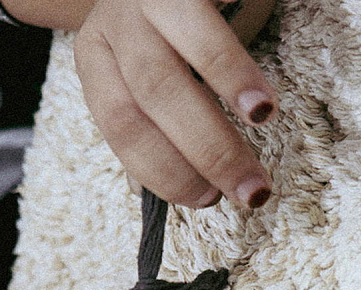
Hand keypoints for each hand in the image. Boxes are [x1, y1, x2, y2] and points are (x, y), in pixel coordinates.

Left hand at [73, 0, 278, 208]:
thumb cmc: (183, 19)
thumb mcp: (159, 64)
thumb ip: (153, 119)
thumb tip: (159, 188)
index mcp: (100, 55)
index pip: (120, 124)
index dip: (163, 170)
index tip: (208, 200)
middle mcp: (116, 23)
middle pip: (149, 99)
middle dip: (202, 155)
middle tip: (248, 193)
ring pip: (168, 71)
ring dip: (217, 124)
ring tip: (255, 164)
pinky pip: (205, 28)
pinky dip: (234, 73)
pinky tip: (260, 105)